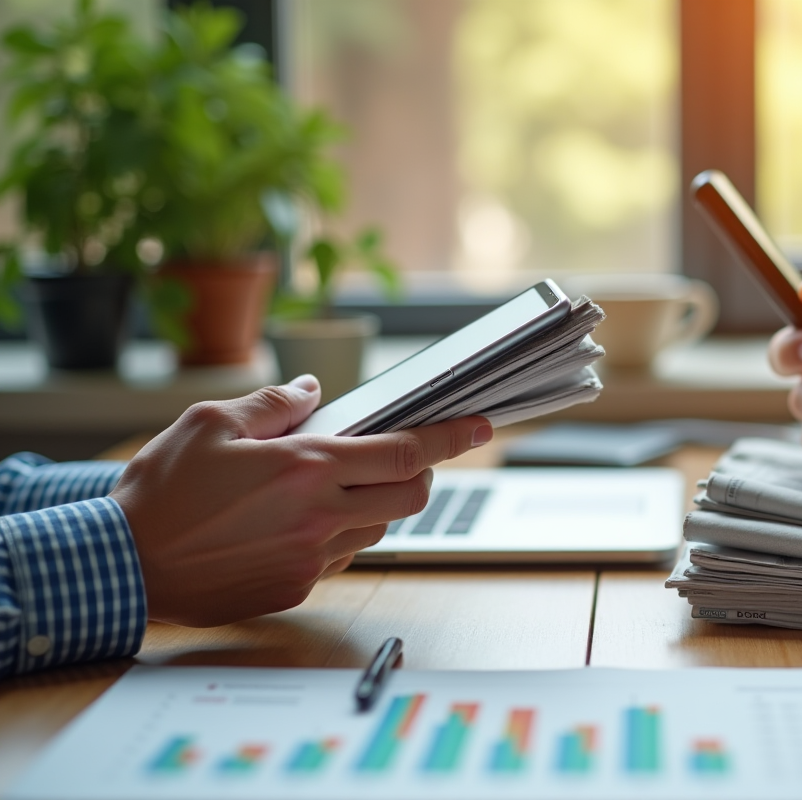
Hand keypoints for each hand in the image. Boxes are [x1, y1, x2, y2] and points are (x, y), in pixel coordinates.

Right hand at [109, 375, 492, 626]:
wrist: (124, 566)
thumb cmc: (162, 491)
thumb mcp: (209, 423)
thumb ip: (272, 404)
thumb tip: (312, 390)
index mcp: (305, 469)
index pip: (403, 453)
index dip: (450, 438)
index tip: (479, 427)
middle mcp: (319, 517)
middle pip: (409, 498)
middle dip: (420, 474)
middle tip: (401, 458)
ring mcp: (310, 559)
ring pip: (377, 529)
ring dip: (374, 505)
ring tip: (331, 488)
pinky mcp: (295, 589)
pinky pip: (340, 557)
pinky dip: (338, 535)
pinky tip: (299, 523)